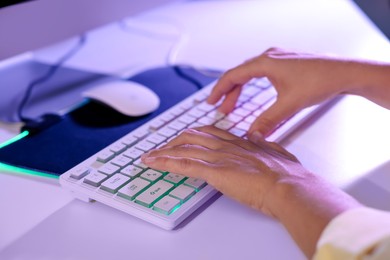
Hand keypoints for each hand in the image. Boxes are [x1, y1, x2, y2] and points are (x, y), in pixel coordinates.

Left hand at [142, 125, 310, 215]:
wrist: (290, 186)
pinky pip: (183, 164)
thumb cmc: (287, 175)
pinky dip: (165, 163)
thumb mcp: (276, 152)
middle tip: (162, 149)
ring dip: (163, 152)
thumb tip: (257, 137)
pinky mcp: (215, 171)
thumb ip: (264, 144)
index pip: (209, 132)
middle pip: (191, 136)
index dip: (192, 134)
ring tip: (149, 157)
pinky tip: (153, 163)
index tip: (183, 138)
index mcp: (239, 142)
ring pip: (184, 149)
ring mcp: (219, 157)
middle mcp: (226, 146)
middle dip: (174, 142)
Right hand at [207, 47, 383, 138]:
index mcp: (265, 63)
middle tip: (220, 109)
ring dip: (239, 90)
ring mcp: (277, 59)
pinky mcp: (284, 64)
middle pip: (239, 75)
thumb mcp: (289, 105)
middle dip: (228, 93)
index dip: (219, 90)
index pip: (233, 76)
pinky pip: (260, 73)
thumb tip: (253, 136)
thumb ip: (268, 121)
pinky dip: (251, 86)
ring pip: (249, 74)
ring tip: (232, 106)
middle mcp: (268, 57)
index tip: (210, 103)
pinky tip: (251, 96)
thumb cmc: (320, 81)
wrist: (343, 72)